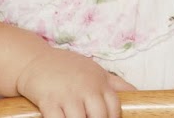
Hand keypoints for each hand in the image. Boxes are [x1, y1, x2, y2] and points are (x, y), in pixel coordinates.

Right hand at [14, 47, 132, 117]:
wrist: (36, 61)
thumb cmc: (69, 68)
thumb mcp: (96, 71)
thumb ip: (116, 84)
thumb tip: (137, 93)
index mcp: (100, 82)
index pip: (115, 107)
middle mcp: (86, 88)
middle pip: (100, 116)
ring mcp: (67, 95)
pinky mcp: (48, 101)